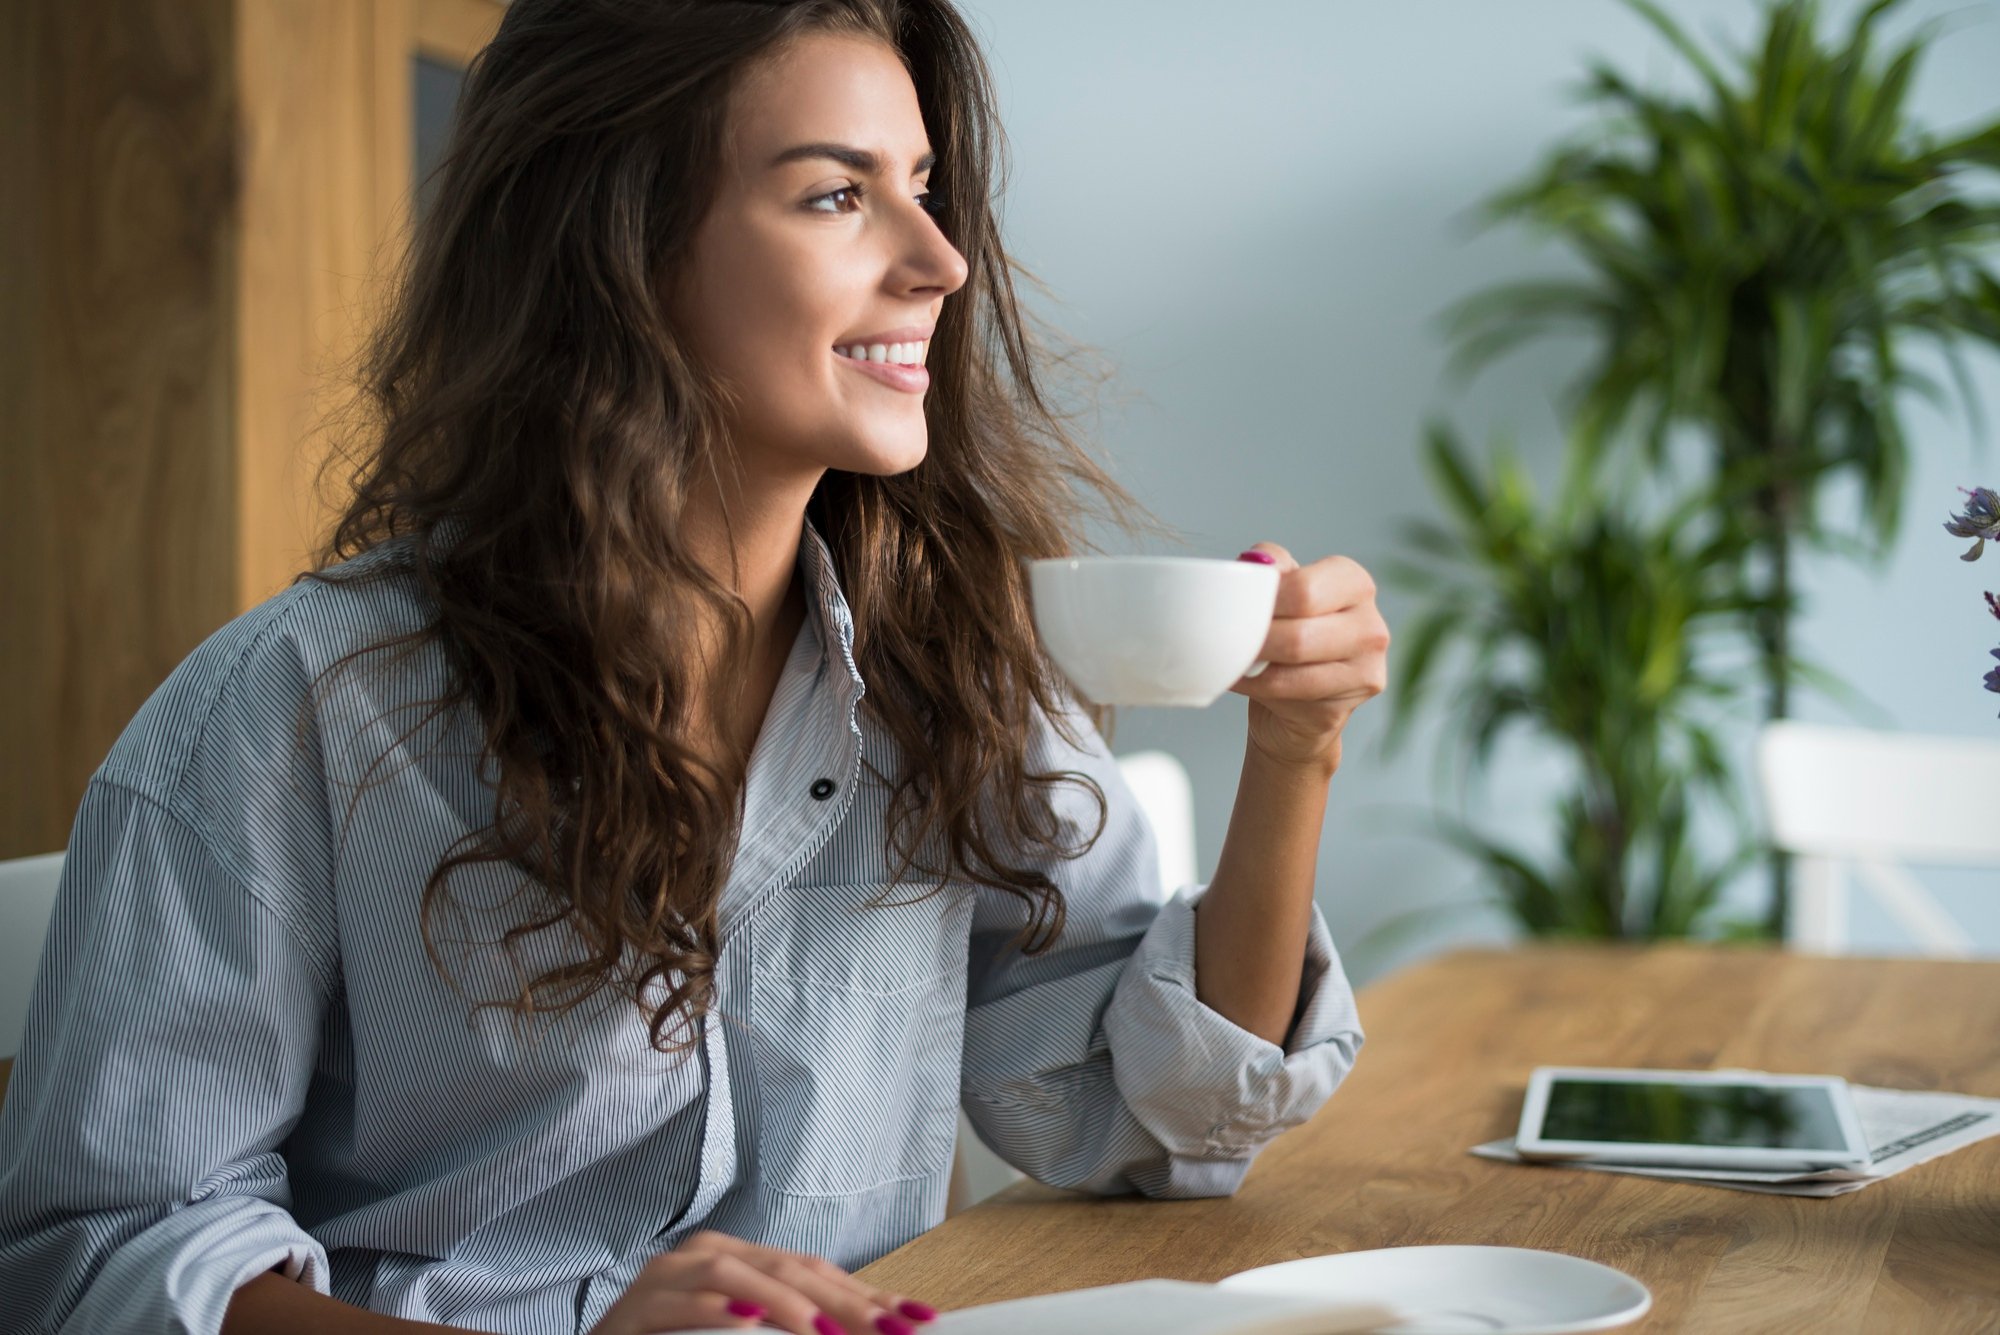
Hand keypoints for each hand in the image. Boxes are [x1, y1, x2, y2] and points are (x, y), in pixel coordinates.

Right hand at [588, 1230, 938, 1334]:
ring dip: (789, 1305)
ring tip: (832, 1332)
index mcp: (741, 1261)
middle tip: (894, 1328)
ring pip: (739, 1273)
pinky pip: (683, 1301)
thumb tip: (850, 1332)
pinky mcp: (637, 1304)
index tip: (915, 1317)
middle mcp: (709, 1254)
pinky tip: (748, 1321)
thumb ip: (791, 1331)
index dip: (866, 1295)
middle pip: (789, 1270)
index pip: (814, 1272)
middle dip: (846, 1302)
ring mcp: (671, 1273)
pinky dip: (717, 1310)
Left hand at [1232, 544, 1389, 771]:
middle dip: (1253, 640)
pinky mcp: (1343, 708)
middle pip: (1297, 636)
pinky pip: (1287, 696)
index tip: (1238, 608)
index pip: (1303, 590)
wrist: (1300, 693)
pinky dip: (1254, 686)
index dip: (1262, 602)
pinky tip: (1243, 678)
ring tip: (1230, 658)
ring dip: (1250, 666)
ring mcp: (1364, 671)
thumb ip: (1270, 566)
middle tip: (1225, 640)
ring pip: (1290, 671)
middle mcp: (1370, 625)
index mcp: (1355, 583)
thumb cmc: (1290, 628)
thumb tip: (1253, 563)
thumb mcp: (1281, 588)